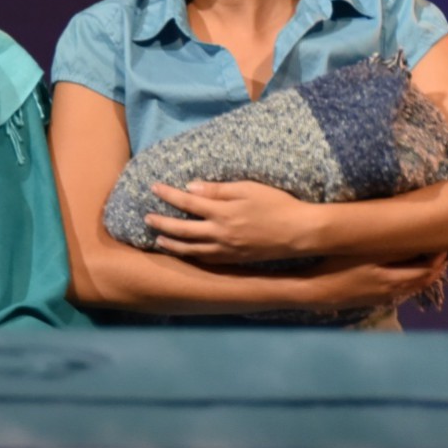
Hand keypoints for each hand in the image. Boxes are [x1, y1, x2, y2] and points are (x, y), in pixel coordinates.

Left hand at [147, 180, 320, 262]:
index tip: (154, 188)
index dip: (168, 195)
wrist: (300, 232)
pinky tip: (186, 253)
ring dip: (172, 244)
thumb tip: (190, 188)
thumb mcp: (248, 188)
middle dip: (162, 223)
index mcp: (223, 212)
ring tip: (158, 240)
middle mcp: (220, 233)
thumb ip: (218, 190)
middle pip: (183, 229)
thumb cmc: (277, 204)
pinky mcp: (235, 260)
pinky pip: (207, 260)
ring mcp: (227, 249)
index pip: (187, 202)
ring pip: (192, 249)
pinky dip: (192, 256)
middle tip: (147, 218)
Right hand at [293, 252, 447, 311]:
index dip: (438, 259)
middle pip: (422, 281)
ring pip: (412, 287)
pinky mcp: (373, 299)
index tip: (444, 245)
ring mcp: (383, 297)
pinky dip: (409, 281)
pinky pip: (400, 290)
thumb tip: (412, 240)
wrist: (317, 292)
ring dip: (423, 275)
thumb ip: (388, 248)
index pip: (426, 271)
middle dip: (435, 268)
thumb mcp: (363, 253)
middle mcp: (394, 291)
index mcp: (394, 280)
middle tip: (441, 253)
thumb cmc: (337, 268)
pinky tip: (403, 273)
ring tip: (427, 261)